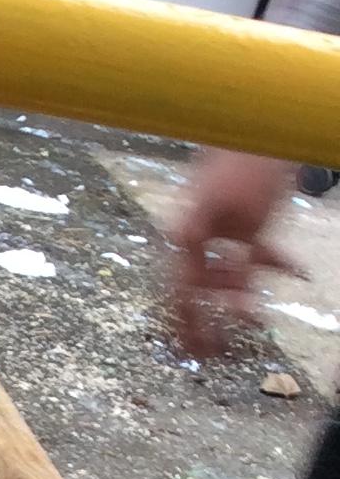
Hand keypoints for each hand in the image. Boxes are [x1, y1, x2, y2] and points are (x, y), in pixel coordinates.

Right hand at [169, 150, 298, 357]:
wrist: (261, 126)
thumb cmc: (249, 171)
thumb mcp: (250, 227)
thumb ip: (242, 270)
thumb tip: (240, 311)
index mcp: (185, 238)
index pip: (182, 294)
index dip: (189, 326)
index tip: (200, 352)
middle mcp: (191, 236)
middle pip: (195, 288)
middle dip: (208, 318)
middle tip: (216, 350)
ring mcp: (211, 228)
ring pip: (222, 272)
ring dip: (242, 292)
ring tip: (260, 314)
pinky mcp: (233, 218)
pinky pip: (244, 250)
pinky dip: (268, 262)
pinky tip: (296, 271)